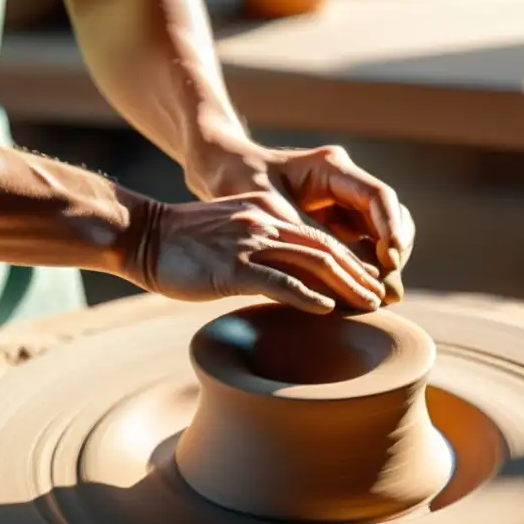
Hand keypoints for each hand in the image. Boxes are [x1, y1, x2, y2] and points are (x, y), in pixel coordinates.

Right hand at [127, 194, 385, 313]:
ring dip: (345, 285)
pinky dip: (306, 296)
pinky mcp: (233, 266)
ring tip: (368, 304)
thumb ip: (260, 251)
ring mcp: (250, 243)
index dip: (350, 261)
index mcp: (267, 213)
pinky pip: (279, 281)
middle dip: (358, 273)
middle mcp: (265, 223)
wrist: (141, 235)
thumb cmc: (180, 245)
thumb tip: (285, 281)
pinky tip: (327, 310)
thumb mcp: (229, 236)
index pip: (320, 237)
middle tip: (381, 296)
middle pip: (325, 249)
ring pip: (311, 263)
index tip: (369, 281)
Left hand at [185, 138, 414, 294]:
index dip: (392, 229)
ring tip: (374, 296)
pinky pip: (357, 246)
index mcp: (332, 168)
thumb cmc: (236, 178)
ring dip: (381, 264)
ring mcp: (340, 204)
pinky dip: (360, 269)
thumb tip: (333, 265)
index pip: (380, 196)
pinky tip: (354, 294)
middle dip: (394, 251)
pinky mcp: (331, 224)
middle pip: (390, 216)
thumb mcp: (268, 206)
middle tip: (387, 289)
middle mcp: (343, 183)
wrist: (217, 170)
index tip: (391, 260)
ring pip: (378, 234)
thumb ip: (303, 232)